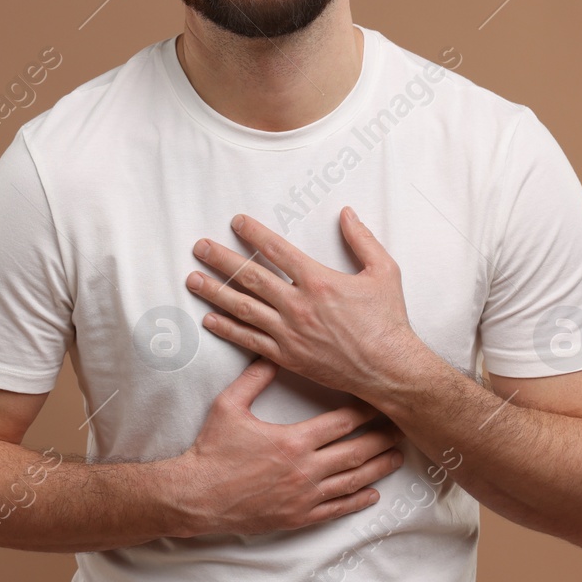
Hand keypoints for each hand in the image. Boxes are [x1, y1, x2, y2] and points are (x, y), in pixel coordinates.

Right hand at [168, 356, 404, 535]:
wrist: (198, 495)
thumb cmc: (212, 450)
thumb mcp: (228, 406)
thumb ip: (253, 379)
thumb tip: (271, 354)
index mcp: (293, 440)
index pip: (342, 422)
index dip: (365, 411)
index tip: (379, 402)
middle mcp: (305, 469)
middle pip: (357, 451)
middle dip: (381, 438)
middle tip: (400, 428)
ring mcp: (305, 496)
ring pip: (353, 481)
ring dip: (378, 468)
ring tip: (396, 457)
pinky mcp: (299, 516)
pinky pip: (337, 508)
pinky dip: (358, 500)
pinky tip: (372, 493)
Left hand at [185, 207, 427, 397]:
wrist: (389, 369)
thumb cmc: (388, 320)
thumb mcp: (384, 271)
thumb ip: (362, 239)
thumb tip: (347, 213)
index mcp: (319, 280)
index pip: (277, 250)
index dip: (253, 233)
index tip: (235, 222)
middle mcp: (298, 305)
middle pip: (250, 276)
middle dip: (221, 259)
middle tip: (199, 247)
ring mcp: (290, 332)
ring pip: (244, 308)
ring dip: (215, 292)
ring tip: (192, 279)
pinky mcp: (287, 356)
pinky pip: (250, 340)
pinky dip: (227, 329)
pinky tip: (209, 319)